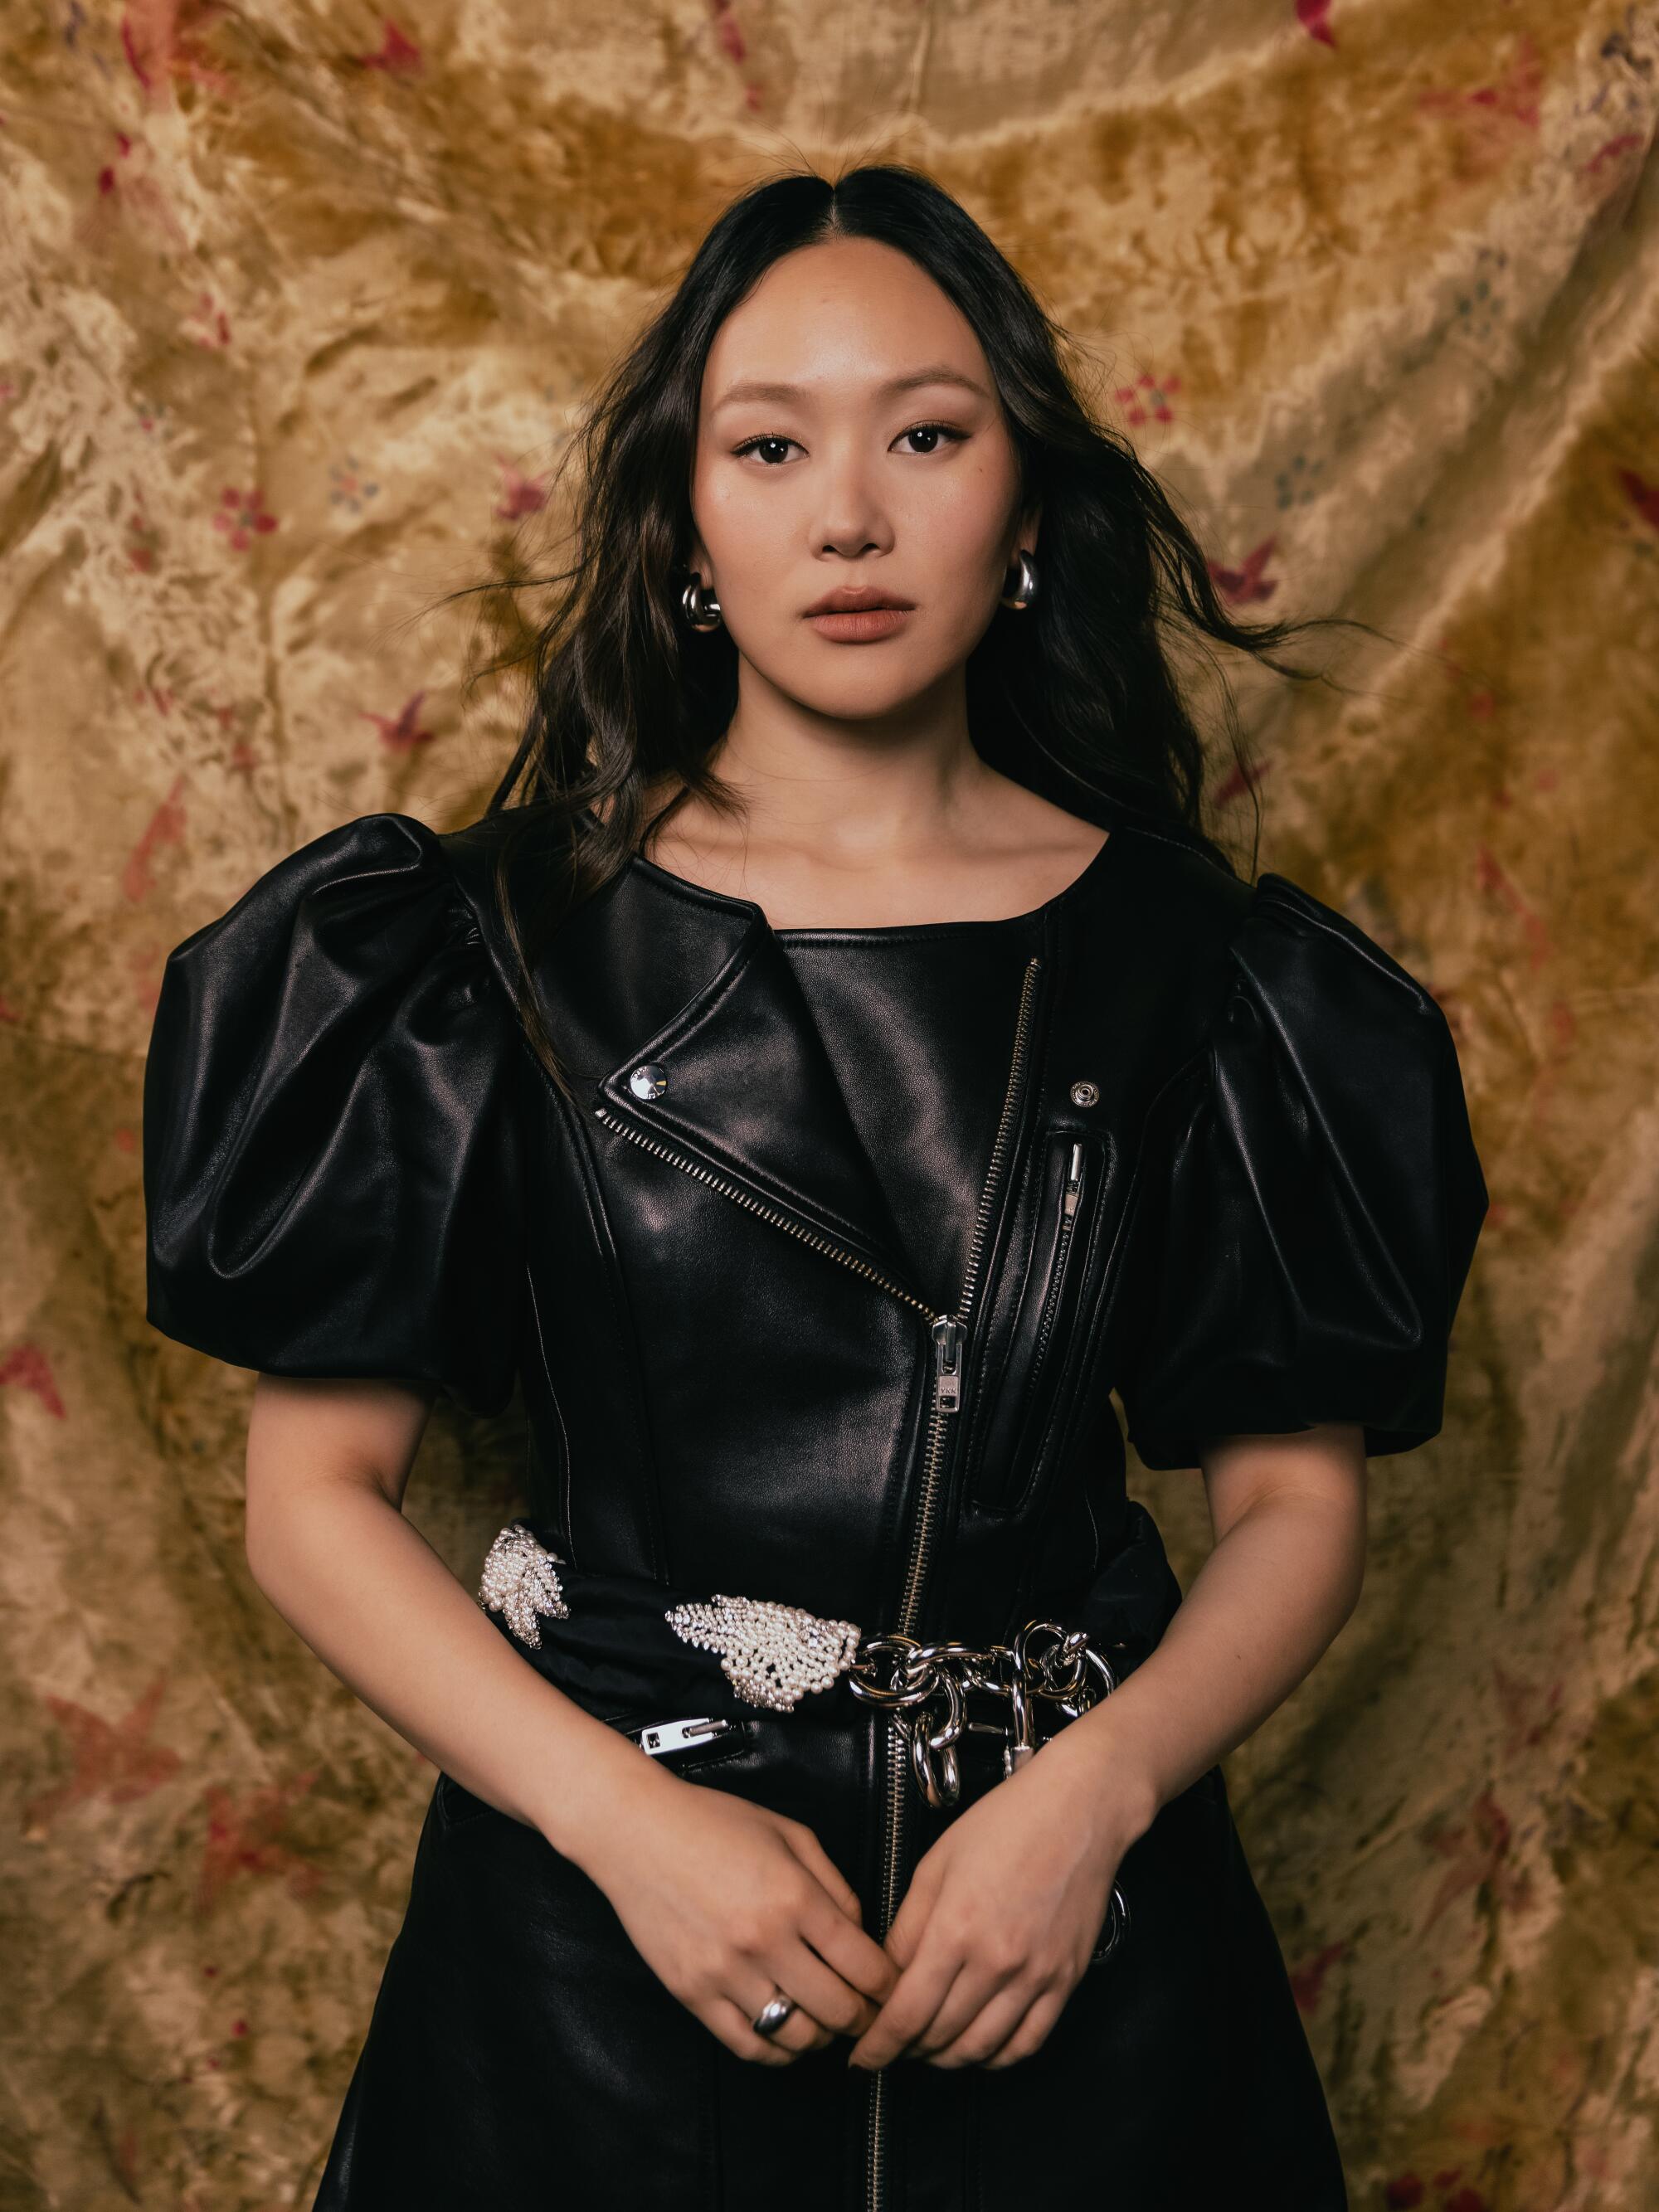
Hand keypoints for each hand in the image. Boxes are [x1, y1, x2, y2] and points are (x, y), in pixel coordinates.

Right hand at [579, 1761, 899, 2065]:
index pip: (865, 1967)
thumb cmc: (714, 1822)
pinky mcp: (692, 1994)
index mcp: (794, 1897)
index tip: (891, 1988)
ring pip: (796, 2036)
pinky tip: (786, 2033)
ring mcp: (725, 1973)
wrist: (636, 1832)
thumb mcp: (790, 1834)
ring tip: (826, 2023)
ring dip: (823, 2037)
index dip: (888, 1986)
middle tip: (868, 2013)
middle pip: (839, 2010)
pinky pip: (748, 2045)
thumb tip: (861, 1935)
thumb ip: (835, 1885)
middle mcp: (764, 1941)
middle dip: (864, 2018)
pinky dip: (777, 2051)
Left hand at [846, 1725, 1153, 2071]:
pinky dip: (997, 2058)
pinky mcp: (1065, 1980)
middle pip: (940, 2036)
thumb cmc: (1005, 1824)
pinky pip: (1028, 2042)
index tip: (861, 2058)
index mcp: (956, 1928)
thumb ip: (908, 1926)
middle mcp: (997, 1961)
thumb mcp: (936, 1864)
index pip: (907, 2013)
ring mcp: (1036, 1975)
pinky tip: (979, 2048)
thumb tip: (886, 1976)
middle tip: (890, 2047)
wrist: (1079, 1810)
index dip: (879, 2045)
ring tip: (928, 2050)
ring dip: (947, 2060)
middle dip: (907, 2051)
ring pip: (981, 2048)